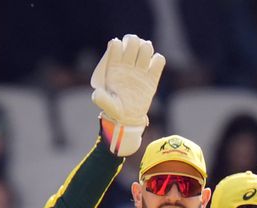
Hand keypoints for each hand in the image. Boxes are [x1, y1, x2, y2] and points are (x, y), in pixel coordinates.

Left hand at [91, 34, 165, 155]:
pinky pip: (159, 61)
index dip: (117, 46)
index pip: (116, 45)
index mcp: (114, 66)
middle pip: (133, 40)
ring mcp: (140, 70)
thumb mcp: (107, 106)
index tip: (117, 58)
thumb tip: (97, 93)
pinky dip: (158, 60)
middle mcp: (128, 65)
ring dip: (146, 49)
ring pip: (146, 46)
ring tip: (142, 62)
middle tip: (132, 55)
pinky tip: (152, 68)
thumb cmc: (115, 110)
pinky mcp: (152, 77)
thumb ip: (101, 99)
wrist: (128, 118)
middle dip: (133, 42)